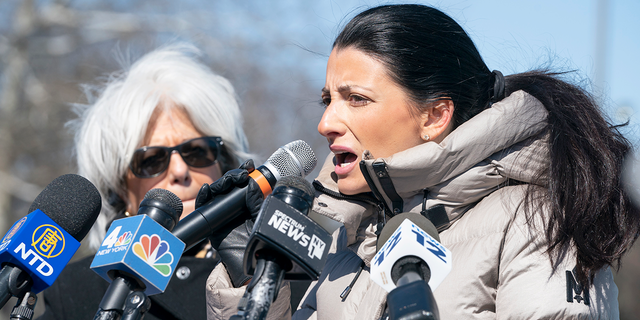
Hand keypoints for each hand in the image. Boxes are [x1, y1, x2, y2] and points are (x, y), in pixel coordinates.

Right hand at [195, 160, 262, 286]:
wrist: (254, 262)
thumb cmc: (262, 242)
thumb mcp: (262, 216)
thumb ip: (257, 201)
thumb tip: (252, 183)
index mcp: (247, 203)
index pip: (243, 183)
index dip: (244, 172)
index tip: (249, 166)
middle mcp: (234, 207)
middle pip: (228, 185)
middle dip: (233, 176)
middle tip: (241, 175)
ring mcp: (222, 215)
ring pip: (216, 193)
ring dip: (221, 183)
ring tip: (230, 181)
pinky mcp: (212, 224)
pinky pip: (204, 208)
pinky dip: (204, 197)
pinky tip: (208, 190)